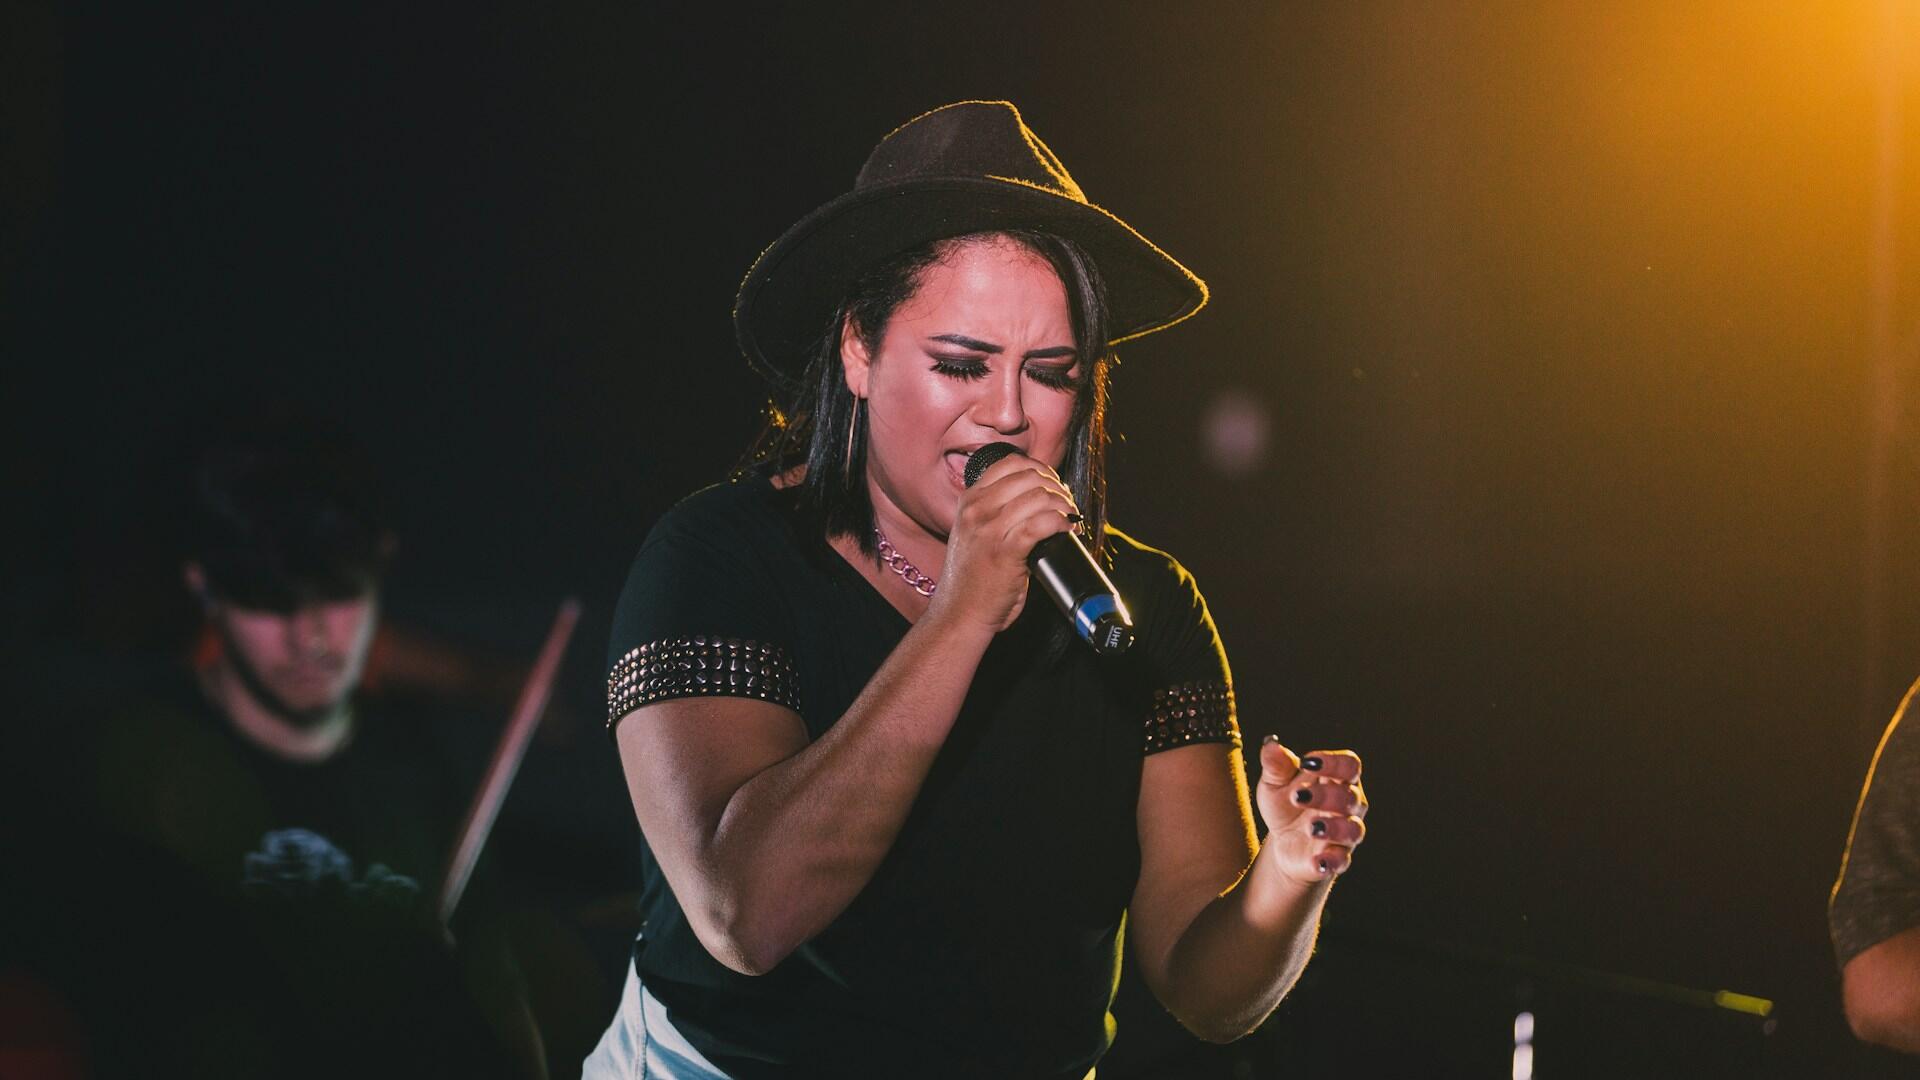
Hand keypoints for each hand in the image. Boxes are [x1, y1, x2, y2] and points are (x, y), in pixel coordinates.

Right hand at [926, 452, 1077, 634]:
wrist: (959, 614)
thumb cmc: (971, 579)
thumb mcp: (973, 533)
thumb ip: (995, 512)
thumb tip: (1037, 499)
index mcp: (969, 501)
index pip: (1010, 464)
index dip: (1040, 470)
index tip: (1052, 486)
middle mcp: (976, 510)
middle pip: (1028, 476)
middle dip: (1056, 487)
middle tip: (1066, 504)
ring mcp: (989, 530)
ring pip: (1039, 497)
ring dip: (1063, 505)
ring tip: (1069, 517)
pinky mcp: (1005, 552)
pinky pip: (1042, 523)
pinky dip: (1061, 523)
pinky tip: (1066, 530)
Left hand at [1254, 737, 1366, 885]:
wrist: (1281, 842)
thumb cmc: (1285, 804)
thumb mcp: (1274, 783)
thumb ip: (1276, 765)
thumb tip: (1271, 743)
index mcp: (1336, 779)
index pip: (1350, 765)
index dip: (1334, 762)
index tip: (1307, 762)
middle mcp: (1348, 806)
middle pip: (1351, 797)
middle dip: (1326, 796)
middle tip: (1298, 797)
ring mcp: (1344, 834)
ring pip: (1353, 829)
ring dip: (1334, 827)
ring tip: (1311, 827)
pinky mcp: (1336, 858)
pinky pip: (1342, 861)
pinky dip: (1332, 861)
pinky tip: (1318, 861)